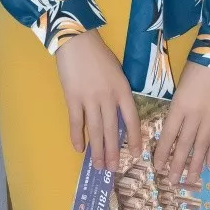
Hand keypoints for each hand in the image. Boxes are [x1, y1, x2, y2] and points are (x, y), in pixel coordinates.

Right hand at [54, 29, 140, 173]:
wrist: (77, 41)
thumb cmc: (98, 55)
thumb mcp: (117, 73)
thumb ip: (119, 93)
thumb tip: (118, 114)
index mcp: (122, 90)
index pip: (132, 119)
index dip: (135, 138)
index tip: (137, 154)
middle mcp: (109, 98)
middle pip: (113, 130)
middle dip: (113, 151)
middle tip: (113, 168)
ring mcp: (90, 99)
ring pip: (96, 130)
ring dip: (97, 150)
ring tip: (98, 165)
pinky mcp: (73, 98)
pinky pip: (76, 122)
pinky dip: (77, 137)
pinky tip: (79, 149)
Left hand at [152, 60, 209, 186]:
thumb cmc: (194, 71)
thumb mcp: (178, 90)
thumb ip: (176, 111)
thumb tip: (172, 132)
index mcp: (179, 107)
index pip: (169, 135)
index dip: (163, 152)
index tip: (157, 167)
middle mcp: (194, 116)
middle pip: (184, 144)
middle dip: (177, 165)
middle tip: (172, 181)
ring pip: (201, 146)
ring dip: (195, 164)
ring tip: (190, 179)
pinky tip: (209, 164)